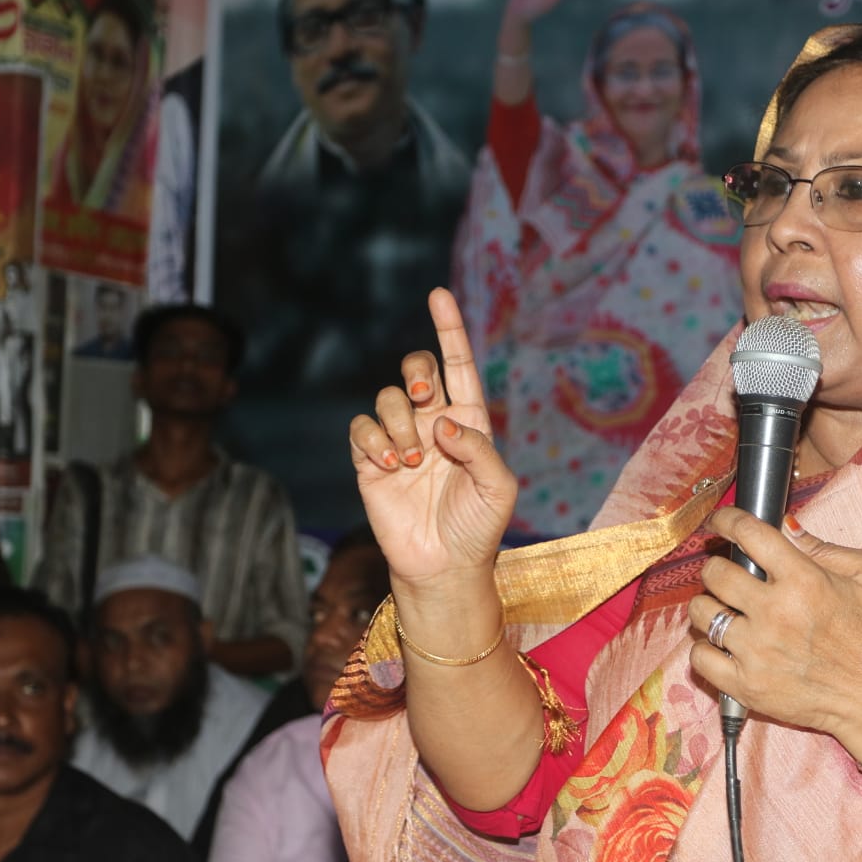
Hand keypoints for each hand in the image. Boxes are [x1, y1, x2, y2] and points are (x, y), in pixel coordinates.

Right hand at [348, 288, 517, 590]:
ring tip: (413, 464)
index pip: (458, 363)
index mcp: (468, 420)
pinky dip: (375, 443)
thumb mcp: (499, 488)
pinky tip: (392, 469)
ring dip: (399, 426)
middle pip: (416, 368)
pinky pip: (362, 428)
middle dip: (416, 373)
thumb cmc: (479, 528)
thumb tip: (441, 422)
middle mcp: (432, 422)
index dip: (449, 328)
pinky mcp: (370, 461)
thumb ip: (480, 450)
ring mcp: (400, 440)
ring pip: (386, 398)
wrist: (443, 566)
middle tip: (424, 403)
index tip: (438, 295)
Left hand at [685, 509, 861, 751]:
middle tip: (725, 574)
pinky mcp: (746, 686)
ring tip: (723, 609)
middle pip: (715, 573)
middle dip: (716, 567)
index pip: (749, 534)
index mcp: (803, 580)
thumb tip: (785, 525)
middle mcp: (774, 613)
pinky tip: (720, 645)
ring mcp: (756, 651)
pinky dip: (704, 648)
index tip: (720, 522)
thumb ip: (824, 547)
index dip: (727, 520)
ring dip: (707, 606)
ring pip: (701, 613)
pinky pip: (699, 658)